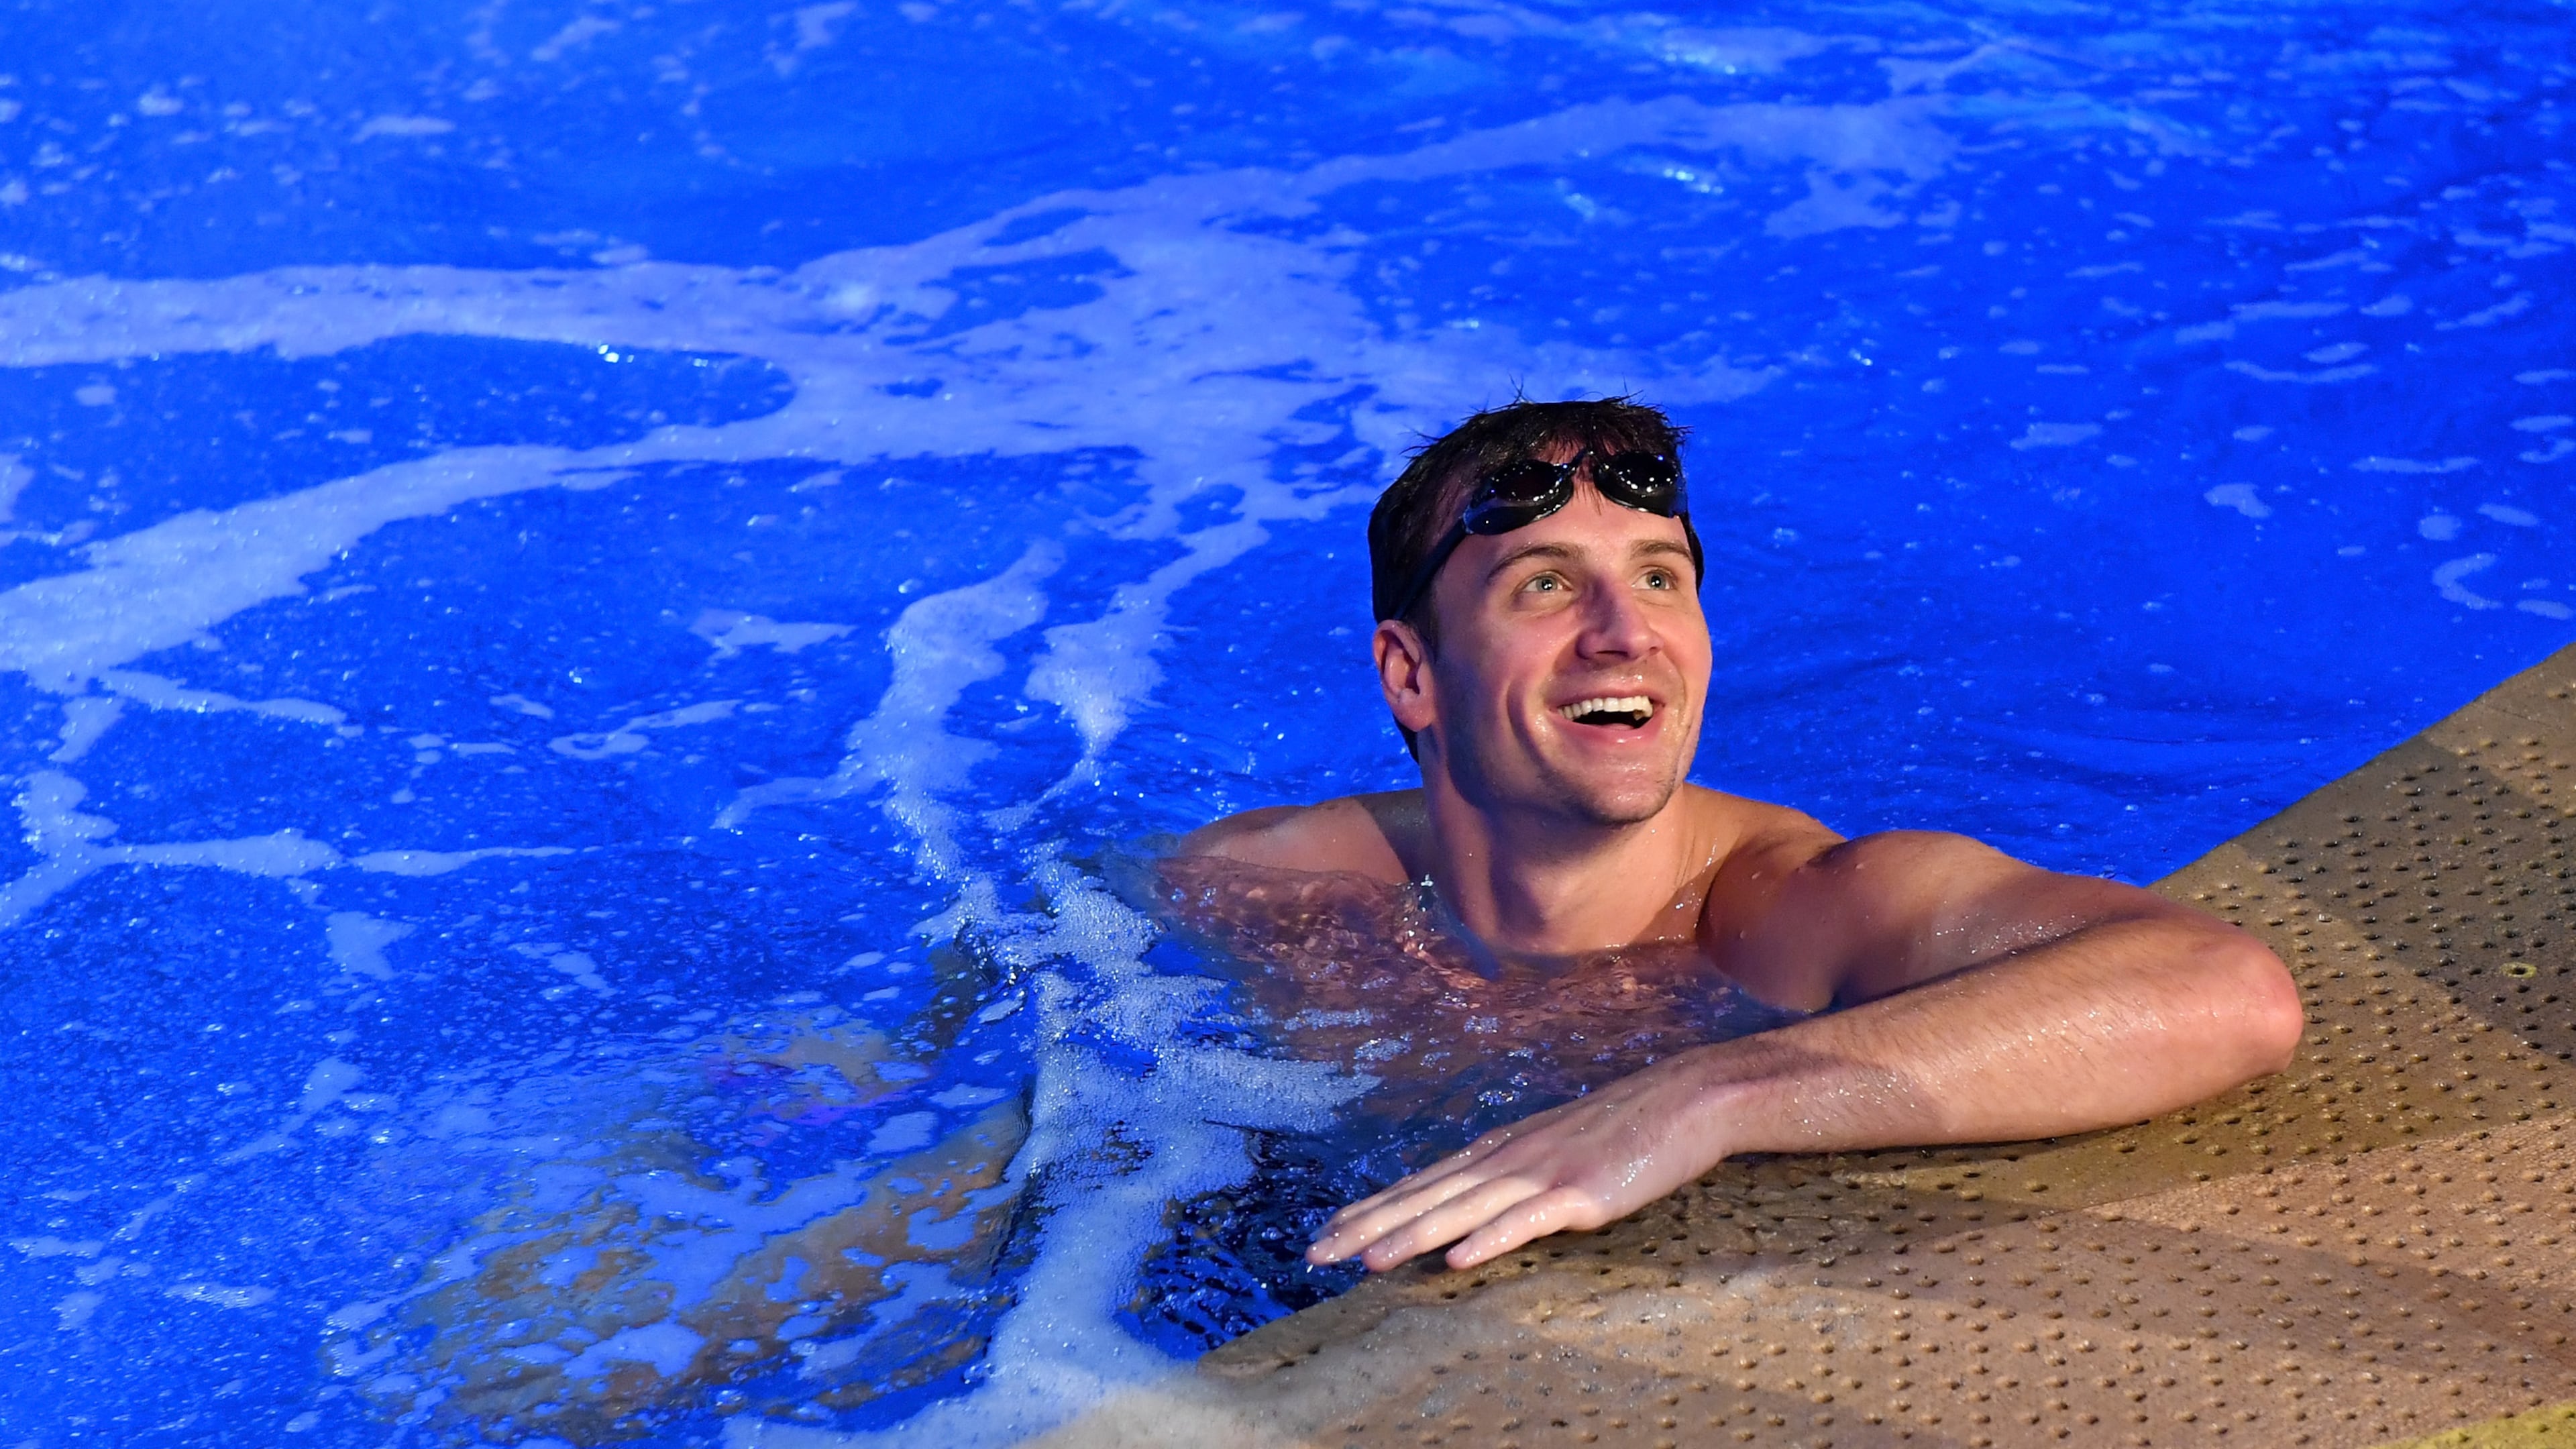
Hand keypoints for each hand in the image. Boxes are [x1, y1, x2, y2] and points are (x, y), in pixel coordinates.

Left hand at [1306, 1050, 1732, 1271]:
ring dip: (1411, 1235)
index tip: (1324, 1234)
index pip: (1419, 1184)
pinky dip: (1489, 1239)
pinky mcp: (1581, 1192)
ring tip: (1366, 1261)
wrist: (1683, 1099)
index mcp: (1498, 1151)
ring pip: (1462, 1209)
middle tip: (1314, 1255)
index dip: (1369, 1210)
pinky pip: (1526, 1220)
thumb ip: (1510, 1175)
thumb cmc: (1621, 1128)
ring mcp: (1542, 1174)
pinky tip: (1457, 1259)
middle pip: (1425, 1197)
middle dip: (1366, 1227)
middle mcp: (1507, 1159)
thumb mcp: (1551, 1149)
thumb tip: (1468, 1207)